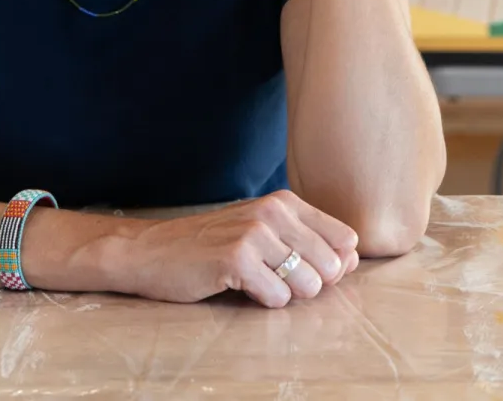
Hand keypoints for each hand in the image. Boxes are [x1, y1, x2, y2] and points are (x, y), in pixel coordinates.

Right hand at [113, 190, 360, 307]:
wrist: (151, 251)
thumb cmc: (210, 246)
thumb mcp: (262, 232)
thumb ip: (307, 242)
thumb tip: (351, 262)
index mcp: (285, 202)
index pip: (346, 239)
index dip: (333, 266)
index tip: (300, 269)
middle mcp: (274, 211)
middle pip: (332, 267)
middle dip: (309, 284)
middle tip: (271, 277)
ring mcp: (255, 233)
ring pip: (309, 285)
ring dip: (285, 294)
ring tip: (254, 280)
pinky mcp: (236, 258)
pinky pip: (278, 298)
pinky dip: (262, 301)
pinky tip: (238, 286)